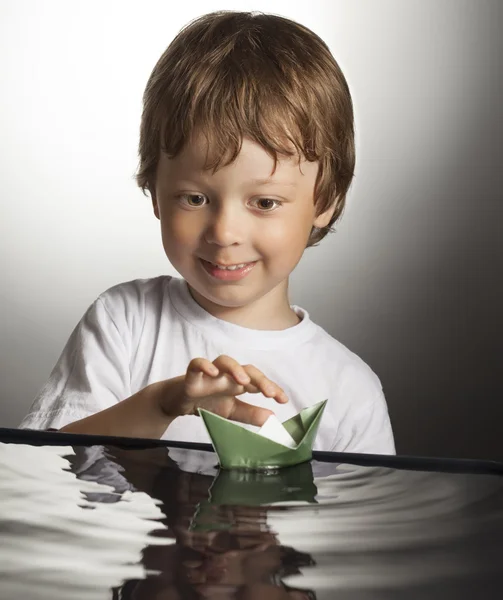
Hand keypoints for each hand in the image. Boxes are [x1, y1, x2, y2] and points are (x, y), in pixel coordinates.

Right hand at [161, 355, 288, 426]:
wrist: (178, 403)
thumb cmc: (207, 402)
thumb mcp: (232, 412)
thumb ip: (251, 415)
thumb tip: (273, 418)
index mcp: (238, 384)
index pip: (259, 382)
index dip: (272, 388)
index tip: (284, 400)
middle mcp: (227, 375)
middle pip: (246, 369)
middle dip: (260, 379)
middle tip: (270, 393)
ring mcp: (210, 374)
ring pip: (224, 360)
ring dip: (236, 369)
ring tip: (244, 381)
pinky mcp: (191, 376)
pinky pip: (196, 364)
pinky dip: (204, 365)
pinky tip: (212, 372)